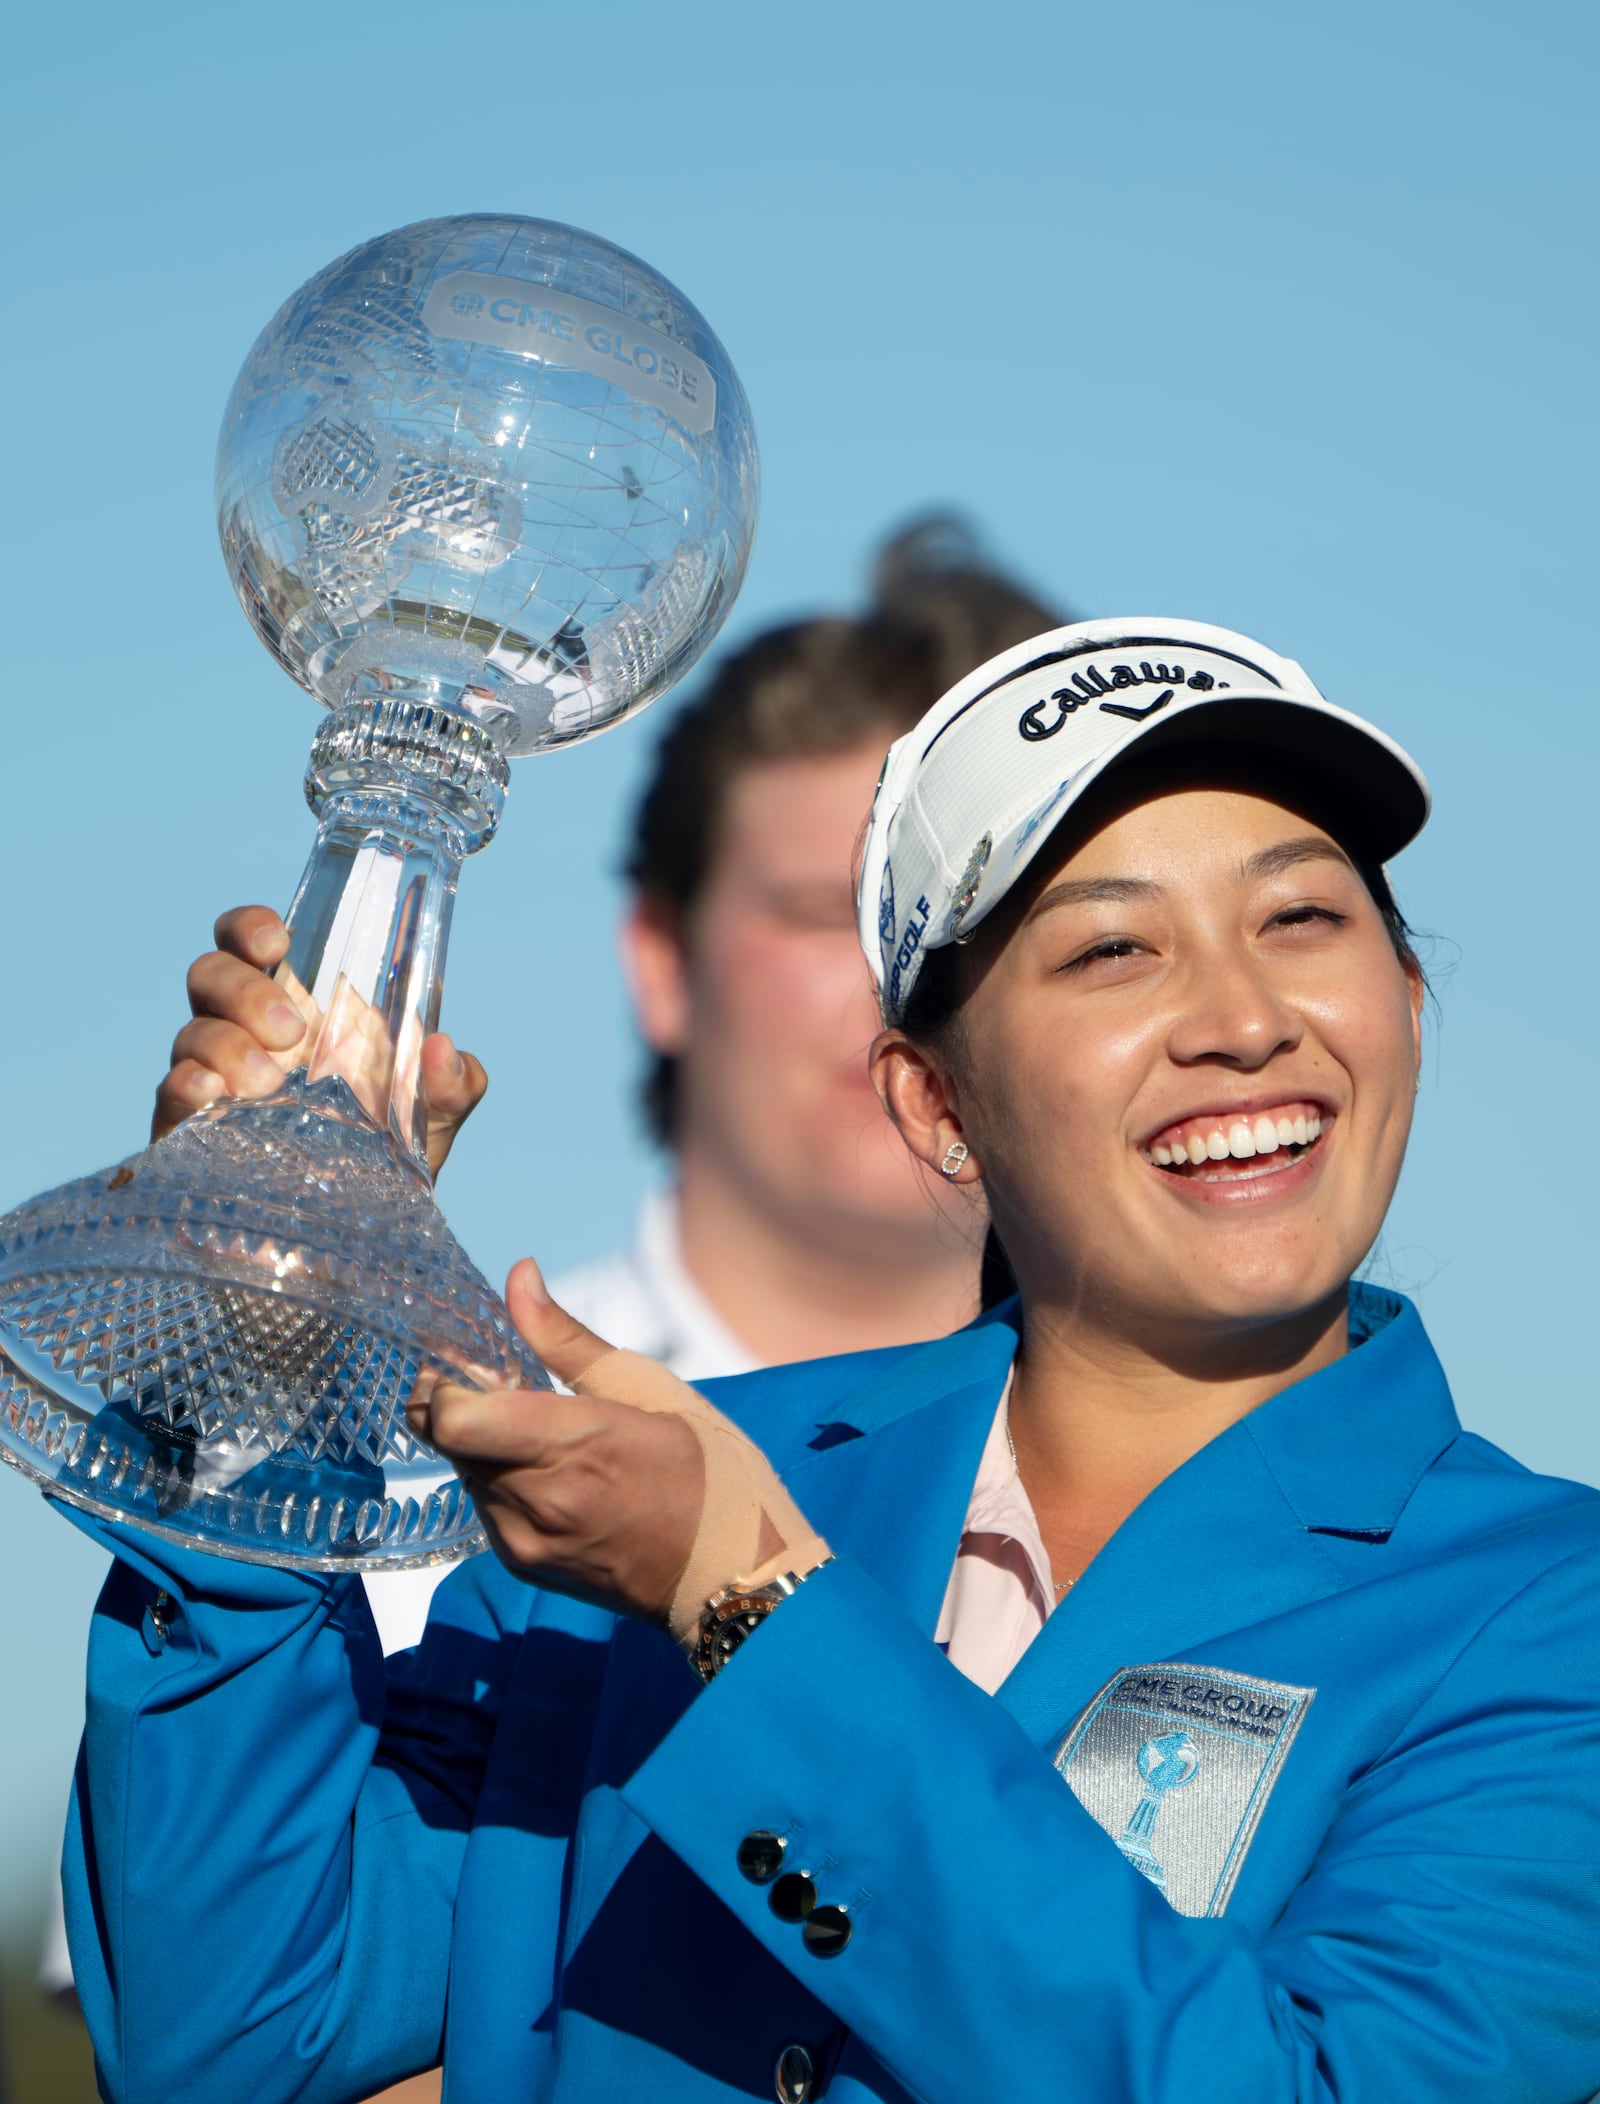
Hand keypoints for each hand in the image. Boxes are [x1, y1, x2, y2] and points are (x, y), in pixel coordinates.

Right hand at [153, 905, 487, 1177]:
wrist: (348, 1237)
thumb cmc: (384, 1156)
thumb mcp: (433, 1119)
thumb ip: (453, 1085)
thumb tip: (446, 1050)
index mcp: (296, 1007)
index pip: (251, 943)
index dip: (251, 927)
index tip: (278, 942)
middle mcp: (243, 1033)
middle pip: (210, 974)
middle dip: (245, 990)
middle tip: (291, 1030)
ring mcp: (211, 1079)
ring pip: (191, 1032)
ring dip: (226, 1045)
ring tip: (269, 1082)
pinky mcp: (188, 1132)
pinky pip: (169, 1092)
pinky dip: (187, 1084)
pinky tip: (216, 1095)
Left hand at [416, 1260, 705, 1623]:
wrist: (730, 1574)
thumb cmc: (707, 1471)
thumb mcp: (649, 1386)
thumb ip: (566, 1337)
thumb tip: (519, 1274)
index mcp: (571, 1447)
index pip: (451, 1418)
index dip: (448, 1379)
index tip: (478, 1357)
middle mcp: (535, 1502)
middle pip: (445, 1438)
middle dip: (460, 1400)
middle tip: (507, 1381)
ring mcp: (523, 1541)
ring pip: (462, 1468)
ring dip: (481, 1439)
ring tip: (540, 1426)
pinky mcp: (521, 1564)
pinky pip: (483, 1502)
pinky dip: (499, 1473)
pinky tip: (551, 1466)